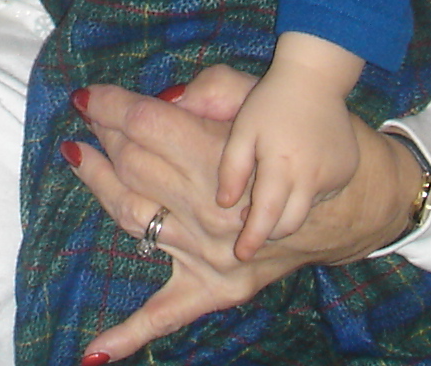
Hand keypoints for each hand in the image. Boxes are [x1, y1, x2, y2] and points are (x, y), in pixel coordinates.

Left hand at [64, 67, 424, 362]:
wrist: (349, 205)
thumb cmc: (300, 141)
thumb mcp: (260, 97)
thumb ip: (209, 91)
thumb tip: (159, 101)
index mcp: (220, 161)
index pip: (147, 126)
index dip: (110, 106)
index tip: (86, 96)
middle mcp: (210, 214)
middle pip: (135, 167)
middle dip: (106, 136)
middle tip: (91, 116)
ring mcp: (210, 259)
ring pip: (133, 218)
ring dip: (101, 186)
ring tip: (81, 159)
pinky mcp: (217, 291)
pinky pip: (166, 314)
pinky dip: (130, 334)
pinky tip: (95, 351)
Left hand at [217, 66, 361, 258]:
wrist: (316, 79)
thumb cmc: (272, 102)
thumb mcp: (243, 129)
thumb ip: (232, 168)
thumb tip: (224, 203)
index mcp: (283, 165)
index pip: (268, 215)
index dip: (253, 238)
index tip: (240, 254)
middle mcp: (313, 176)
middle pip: (290, 223)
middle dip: (269, 231)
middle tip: (252, 225)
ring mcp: (334, 175)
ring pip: (306, 208)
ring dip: (288, 207)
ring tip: (275, 183)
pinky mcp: (346, 170)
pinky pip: (322, 193)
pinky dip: (307, 190)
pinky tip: (298, 166)